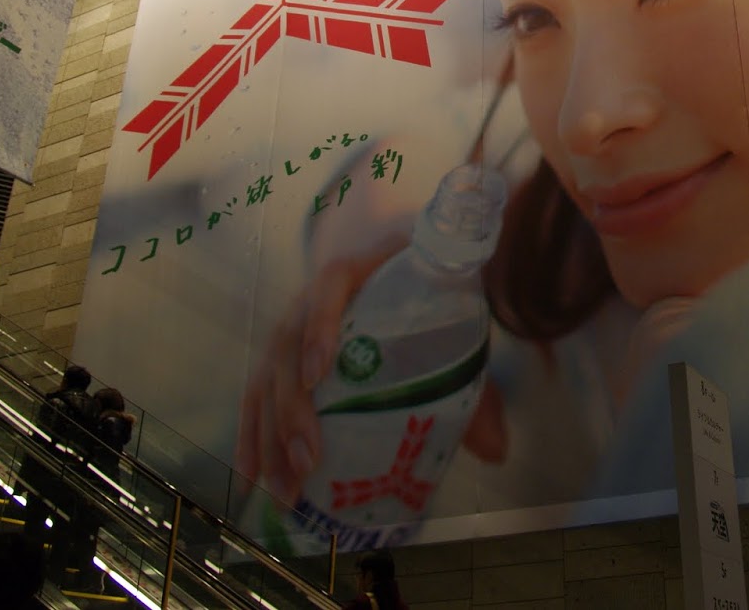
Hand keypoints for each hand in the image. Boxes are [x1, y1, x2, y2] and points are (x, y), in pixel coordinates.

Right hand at [235, 242, 508, 505]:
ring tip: (284, 488)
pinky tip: (252, 476)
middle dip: (292, 409)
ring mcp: (291, 324)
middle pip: (289, 345)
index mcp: (361, 269)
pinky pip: (257, 393)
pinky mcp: (281, 355)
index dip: (319, 326)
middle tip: (308, 461)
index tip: (317, 373)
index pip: (331, 286)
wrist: (399, 260)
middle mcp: (313, 295)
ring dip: (270, 436)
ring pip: (268, 377)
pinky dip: (252, 434)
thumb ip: (475, 383)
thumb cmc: (430, 295)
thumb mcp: (455, 324)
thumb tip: (496, 450)